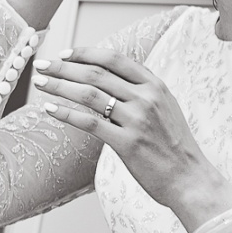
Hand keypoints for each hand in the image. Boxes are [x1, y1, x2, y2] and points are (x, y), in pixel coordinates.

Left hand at [32, 42, 231, 228]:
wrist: (190, 179)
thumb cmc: (174, 146)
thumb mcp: (165, 108)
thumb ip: (141, 92)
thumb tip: (109, 81)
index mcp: (155, 85)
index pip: (115, 59)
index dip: (86, 53)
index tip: (65, 54)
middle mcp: (146, 98)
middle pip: (97, 73)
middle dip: (64, 67)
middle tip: (43, 65)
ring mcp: (137, 120)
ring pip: (90, 94)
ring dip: (60, 86)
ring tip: (41, 84)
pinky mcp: (127, 143)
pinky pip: (90, 123)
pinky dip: (67, 114)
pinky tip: (50, 110)